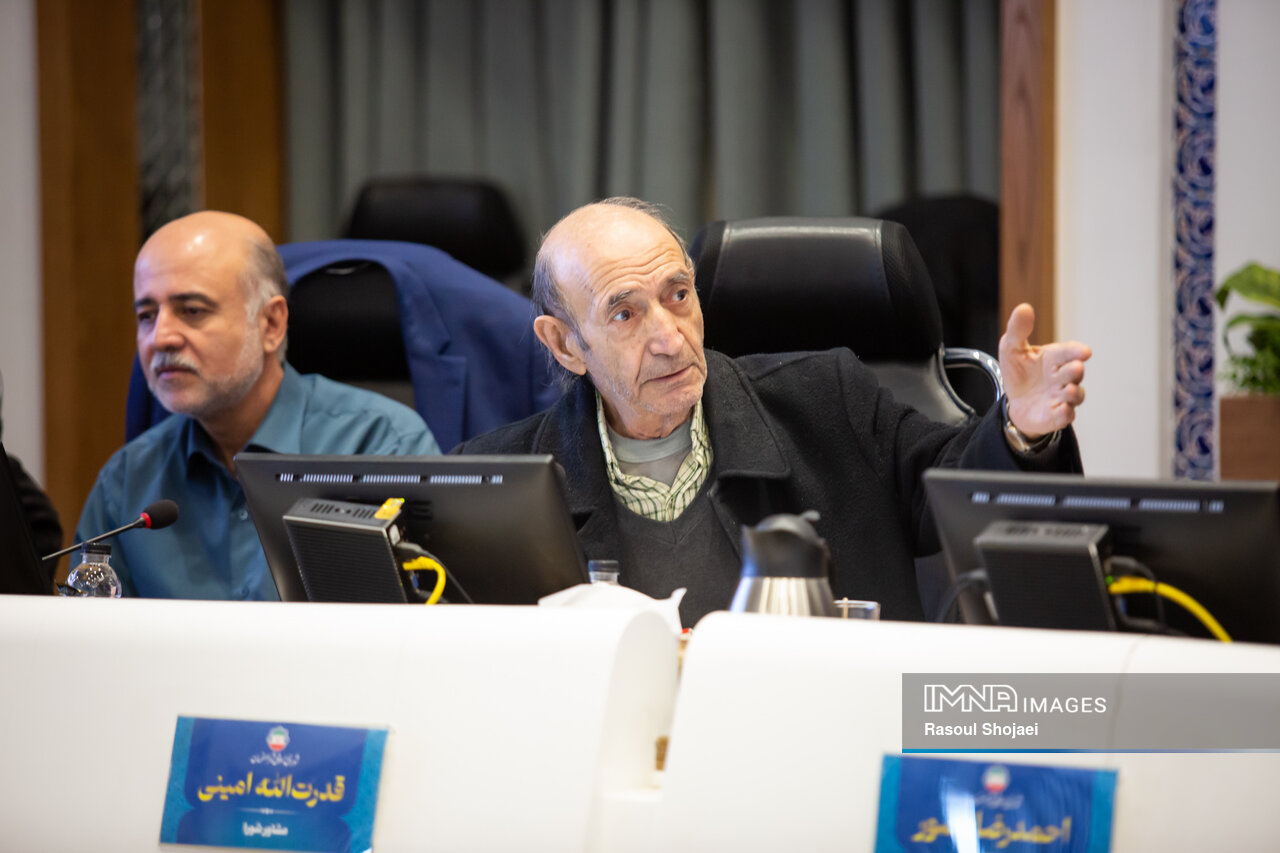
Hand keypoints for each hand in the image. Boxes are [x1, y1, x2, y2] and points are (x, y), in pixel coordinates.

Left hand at [999, 304, 1091, 438]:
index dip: (1076, 351)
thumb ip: (1018, 330)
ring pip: (1075, 395)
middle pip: (1073, 373)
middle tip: (1075, 368)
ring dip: (1074, 393)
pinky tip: (1062, 410)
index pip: (1069, 352)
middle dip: (1075, 370)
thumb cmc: (1020, 372)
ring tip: (1068, 390)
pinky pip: (1065, 416)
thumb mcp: (1012, 349)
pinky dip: (1065, 413)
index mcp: (1054, 358)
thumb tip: (1023, 308)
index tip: (1084, 351)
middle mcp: (1062, 377)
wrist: (1015, 402)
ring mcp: (1062, 397)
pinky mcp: (1057, 415)